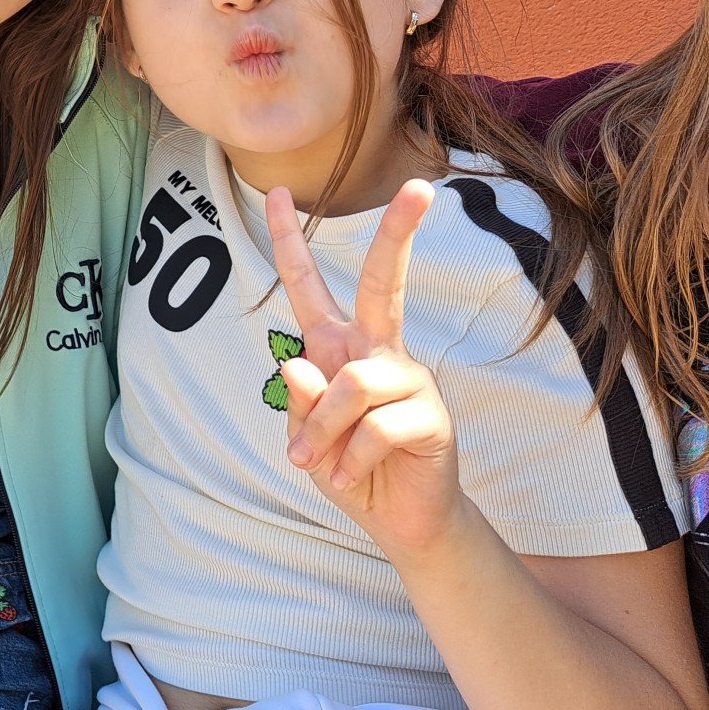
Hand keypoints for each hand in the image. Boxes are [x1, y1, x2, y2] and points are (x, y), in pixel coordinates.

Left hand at [266, 179, 464, 555]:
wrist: (398, 521)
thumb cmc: (346, 467)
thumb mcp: (305, 435)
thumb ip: (299, 400)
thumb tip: (297, 362)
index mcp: (339, 345)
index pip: (307, 284)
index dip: (287, 239)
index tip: (276, 191)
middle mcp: (378, 350)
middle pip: (382, 283)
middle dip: (398, 234)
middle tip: (421, 188)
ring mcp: (411, 378)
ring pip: (352, 384)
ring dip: (324, 432)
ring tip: (320, 464)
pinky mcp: (432, 415)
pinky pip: (373, 427)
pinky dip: (349, 459)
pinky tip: (351, 475)